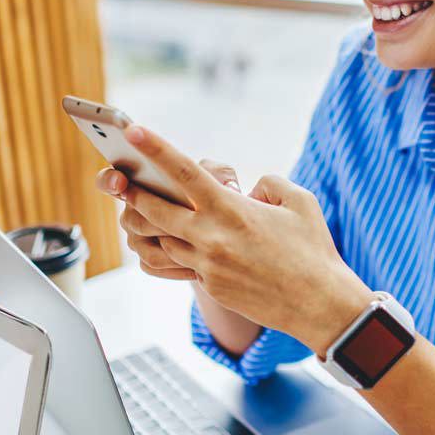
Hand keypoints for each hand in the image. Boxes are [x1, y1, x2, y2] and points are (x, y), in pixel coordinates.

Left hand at [98, 124, 371, 355]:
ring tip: (144, 210)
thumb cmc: (313, 249)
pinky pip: (182, 264)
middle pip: (155, 210)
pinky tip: (183, 242)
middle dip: (132, 193)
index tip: (132, 130)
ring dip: (154, 225)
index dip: (155, 148)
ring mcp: (208, 266)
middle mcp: (213, 238)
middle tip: (116, 179)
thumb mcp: (300, 201)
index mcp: (233, 210)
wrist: (319, 304)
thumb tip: (249, 189)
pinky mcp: (211, 286)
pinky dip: (179, 249)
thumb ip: (269, 184)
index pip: (185, 172)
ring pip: (163, 240)